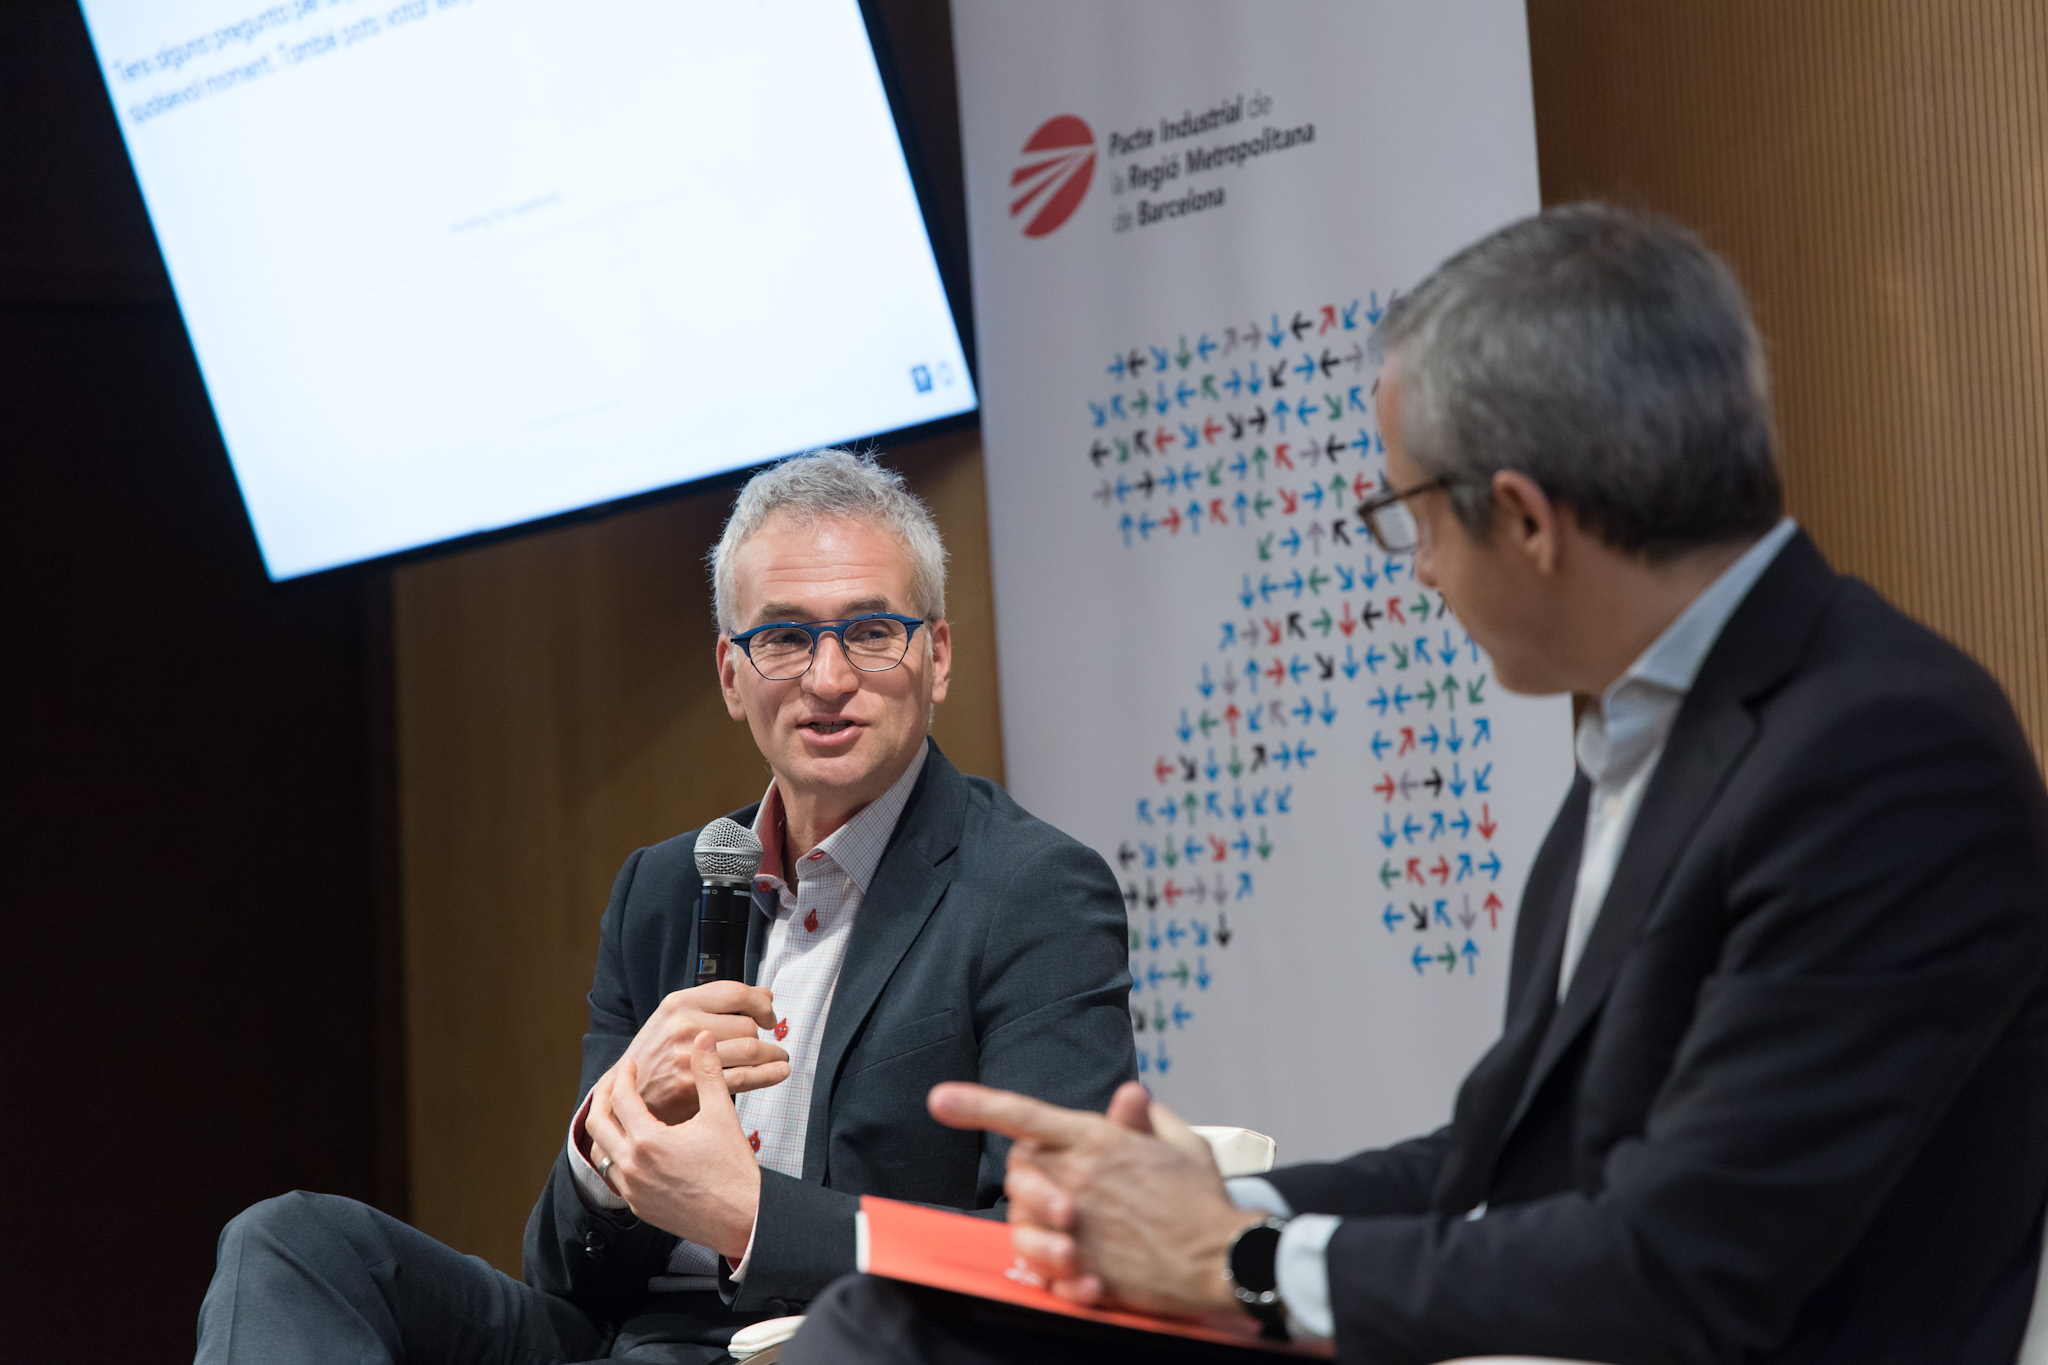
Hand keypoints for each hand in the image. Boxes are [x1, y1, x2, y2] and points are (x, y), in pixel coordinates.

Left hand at [585, 1041, 761, 1257]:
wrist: (743, 1219)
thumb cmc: (734, 1170)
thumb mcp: (721, 1116)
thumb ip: (708, 1073)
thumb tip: (704, 1039)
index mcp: (649, 1141)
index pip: (621, 1098)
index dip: (624, 1076)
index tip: (631, 1064)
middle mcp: (633, 1167)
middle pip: (598, 1124)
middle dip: (603, 1098)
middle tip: (615, 1083)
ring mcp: (633, 1191)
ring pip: (601, 1153)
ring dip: (605, 1129)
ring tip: (618, 1112)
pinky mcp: (639, 1208)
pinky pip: (614, 1177)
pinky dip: (615, 1156)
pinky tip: (632, 1146)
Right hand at [610, 981, 788, 1123]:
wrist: (626, 1091)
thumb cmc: (655, 1053)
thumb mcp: (674, 1017)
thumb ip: (716, 1004)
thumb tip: (765, 995)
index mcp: (679, 1002)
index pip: (736, 992)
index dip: (761, 1002)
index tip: (768, 1013)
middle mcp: (685, 1025)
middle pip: (747, 1024)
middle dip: (763, 1035)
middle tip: (767, 1043)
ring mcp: (689, 1055)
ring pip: (750, 1049)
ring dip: (772, 1054)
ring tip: (778, 1058)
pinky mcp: (695, 1084)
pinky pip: (745, 1076)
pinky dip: (770, 1074)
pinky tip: (780, 1071)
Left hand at [929, 1081, 1258, 1315]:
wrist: (1226, 1259)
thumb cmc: (1205, 1201)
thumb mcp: (1184, 1145)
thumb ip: (1147, 1120)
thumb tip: (1129, 1096)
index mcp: (1100, 1140)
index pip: (1025, 1116)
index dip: (977, 1106)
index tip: (939, 1100)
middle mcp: (1080, 1178)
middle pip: (1016, 1172)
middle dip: (1024, 1181)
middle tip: (1055, 1195)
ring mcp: (1078, 1224)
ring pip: (1019, 1221)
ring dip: (1034, 1229)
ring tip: (1067, 1239)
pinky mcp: (1083, 1267)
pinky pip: (1042, 1269)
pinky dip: (1054, 1272)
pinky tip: (1085, 1272)